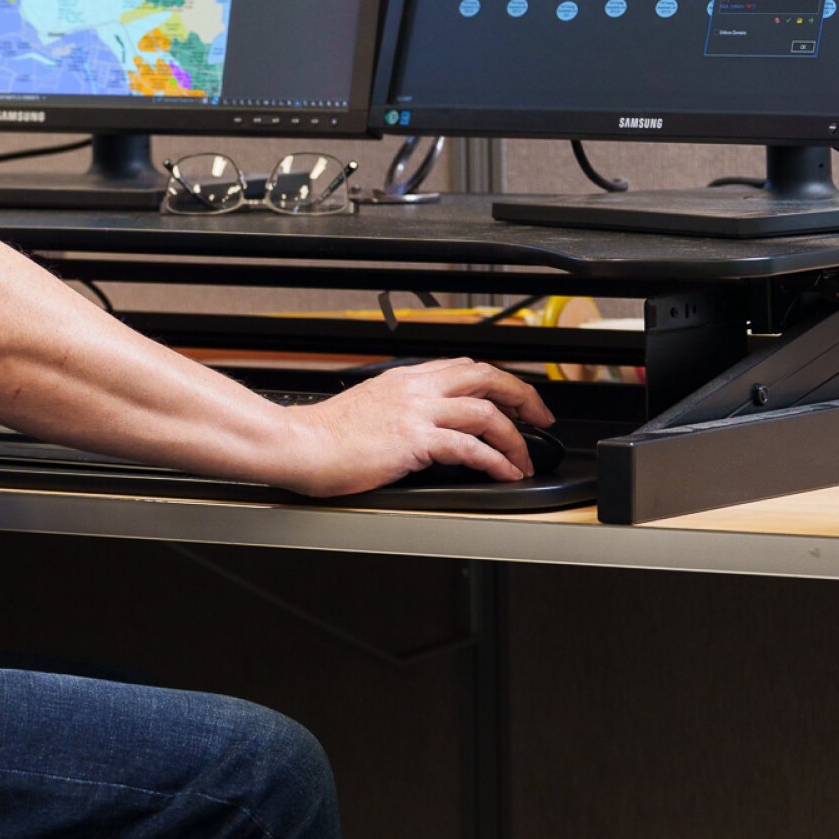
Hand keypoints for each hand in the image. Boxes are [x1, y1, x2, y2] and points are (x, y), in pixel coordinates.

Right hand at [279, 359, 555, 495]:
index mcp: (403, 379)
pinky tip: (503, 472)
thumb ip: (398, 408)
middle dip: (522, 395)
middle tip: (539, 417)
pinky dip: (495, 460)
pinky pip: (470, 447)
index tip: (512, 398)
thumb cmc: (323, 434)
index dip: (497, 381)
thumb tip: (419, 425)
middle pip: (485, 378)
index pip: (463, 367)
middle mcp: (415, 389)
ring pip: (486, 412)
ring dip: (514, 437)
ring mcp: (416, 413)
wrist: (298, 444)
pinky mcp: (415, 441)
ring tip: (523, 457)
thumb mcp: (367, 407)